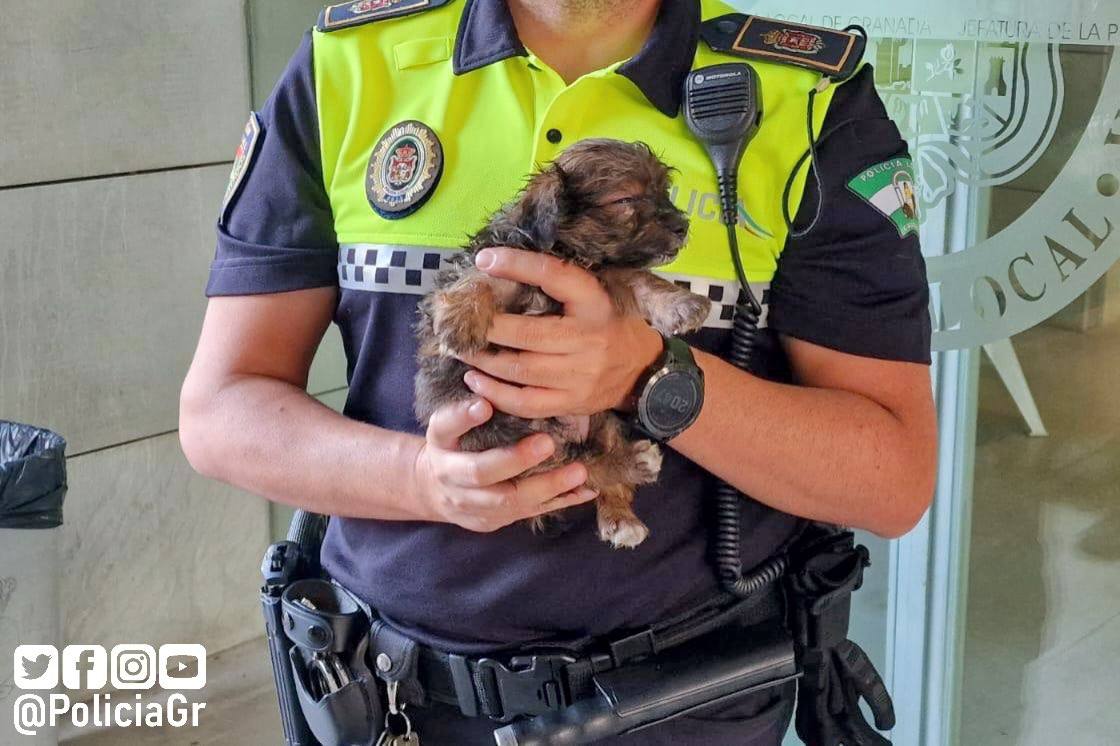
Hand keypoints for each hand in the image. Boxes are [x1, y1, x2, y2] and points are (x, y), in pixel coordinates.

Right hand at [413, 397, 596, 531]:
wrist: (434, 491)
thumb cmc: (450, 447)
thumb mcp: (449, 424)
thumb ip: (465, 411)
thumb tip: (488, 398)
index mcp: (440, 444)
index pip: (447, 428)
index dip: (464, 417)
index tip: (485, 405)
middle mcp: (452, 478)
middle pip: (482, 473)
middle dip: (515, 460)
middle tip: (547, 443)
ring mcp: (473, 505)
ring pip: (509, 501)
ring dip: (547, 487)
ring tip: (578, 472)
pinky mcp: (493, 521)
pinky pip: (528, 512)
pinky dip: (559, 501)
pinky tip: (585, 490)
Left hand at [460, 248, 663, 418]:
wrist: (642, 371)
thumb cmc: (608, 324)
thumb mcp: (593, 296)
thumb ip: (557, 284)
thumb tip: (501, 264)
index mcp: (594, 304)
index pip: (554, 276)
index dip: (517, 265)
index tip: (484, 259)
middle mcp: (588, 340)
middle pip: (527, 333)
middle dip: (486, 327)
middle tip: (458, 320)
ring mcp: (579, 376)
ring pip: (520, 369)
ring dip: (483, 359)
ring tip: (460, 348)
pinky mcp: (570, 403)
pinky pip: (525, 402)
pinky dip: (495, 393)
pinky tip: (475, 380)